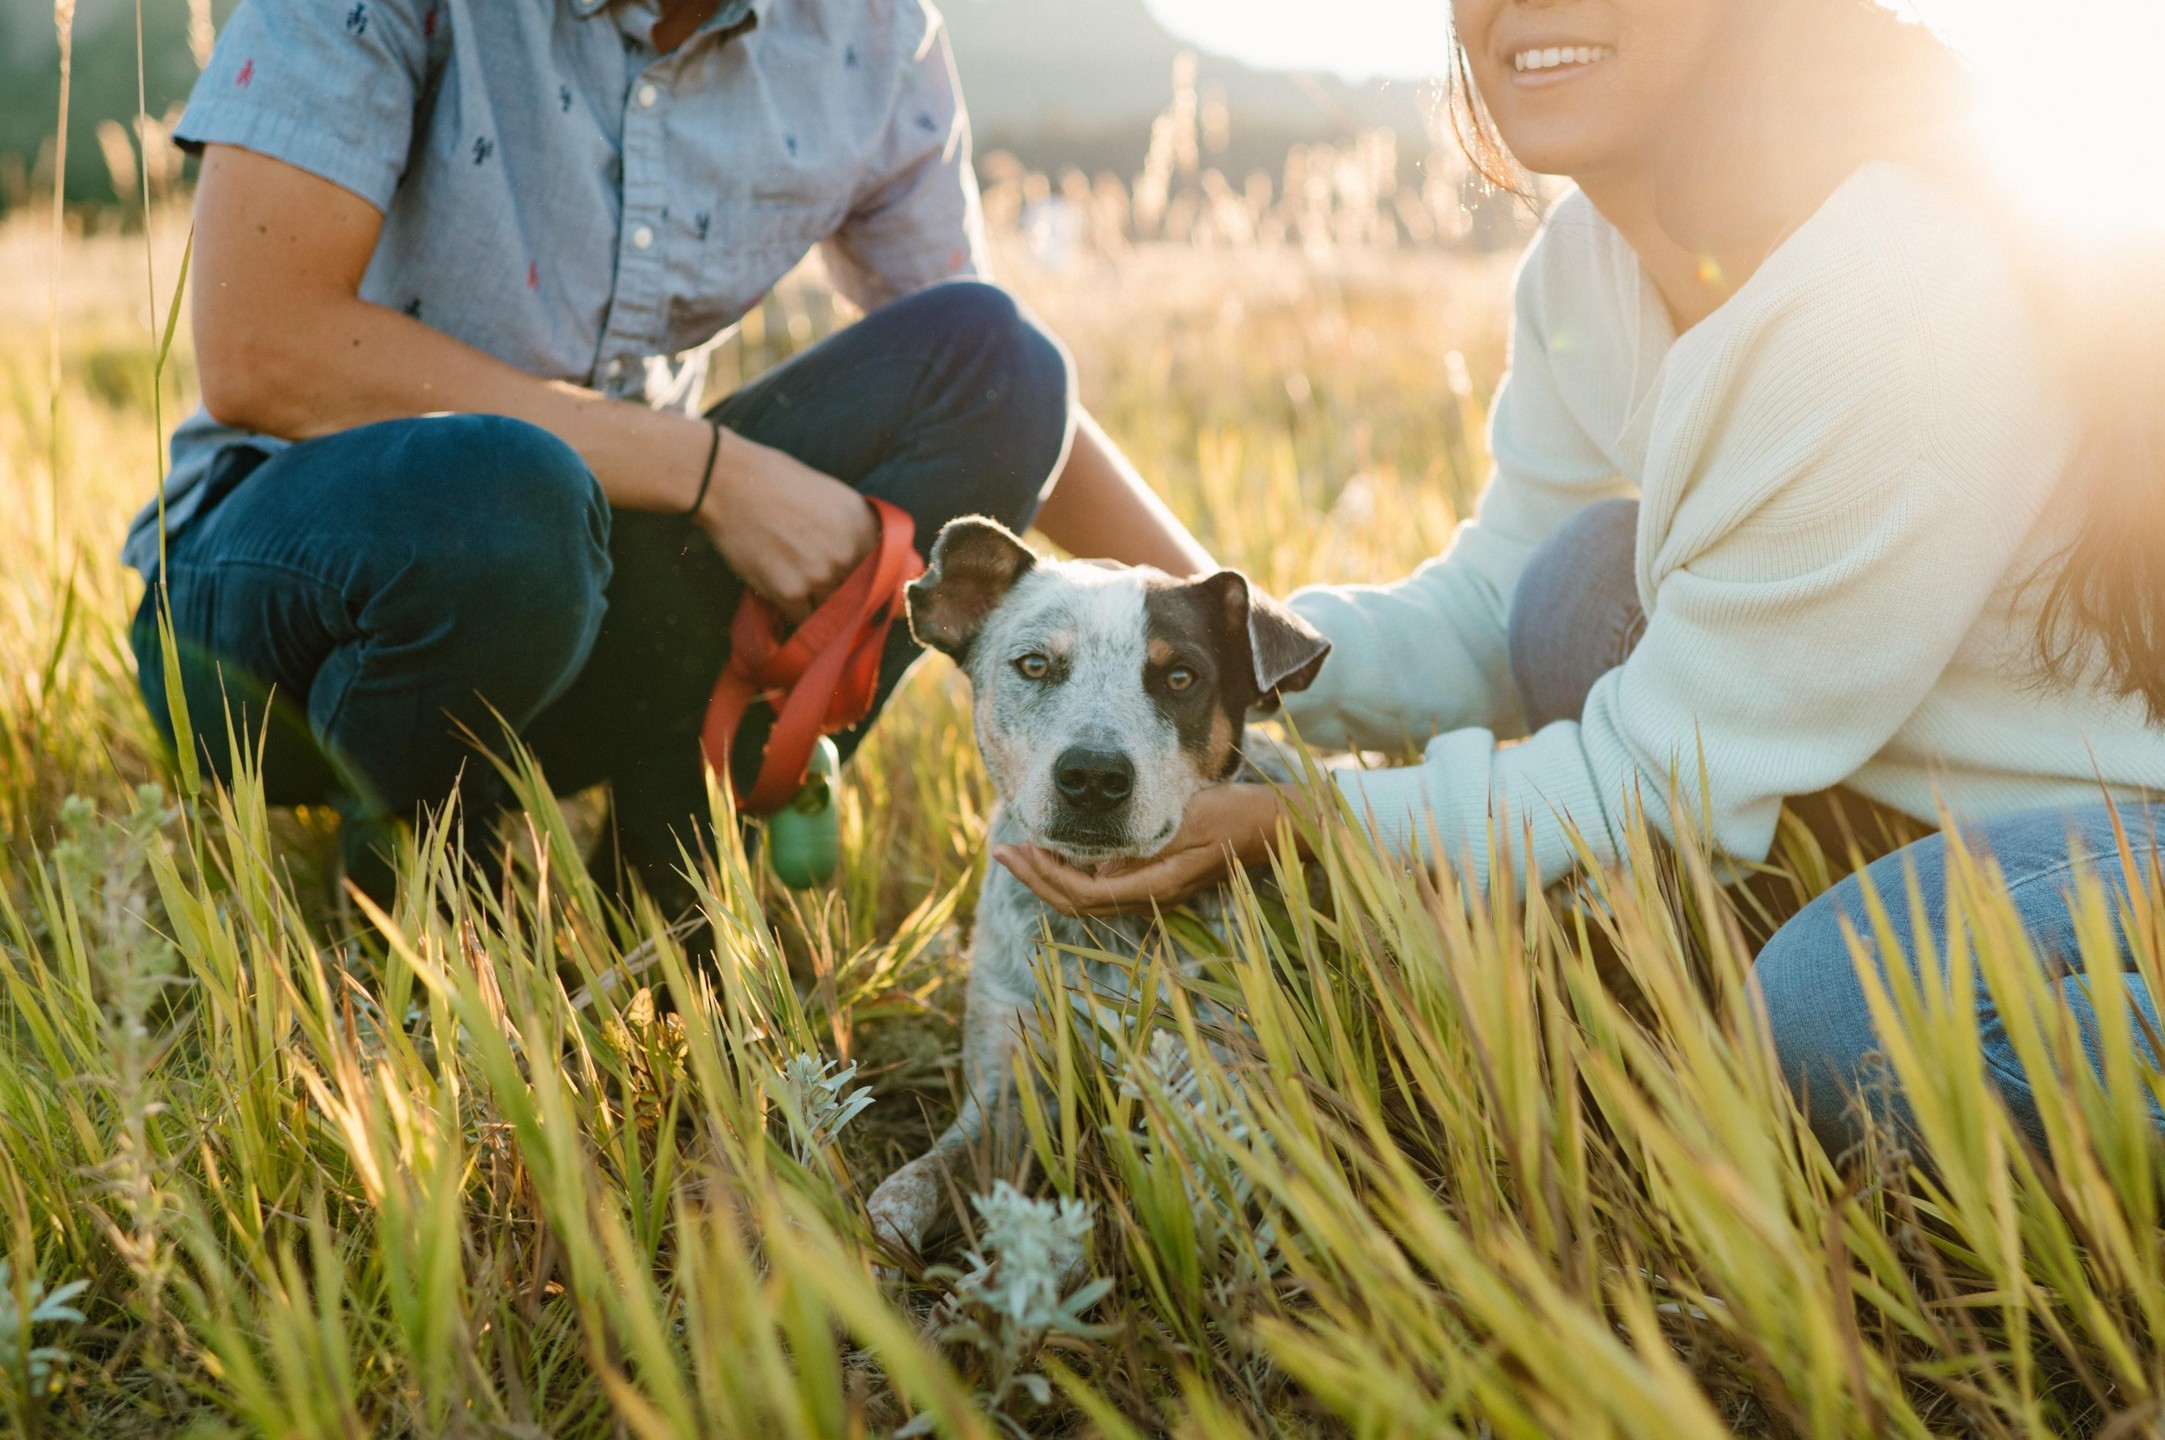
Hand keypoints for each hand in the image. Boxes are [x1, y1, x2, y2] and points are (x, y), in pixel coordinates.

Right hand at [696, 428, 877, 622]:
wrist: (732, 483)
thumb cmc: (782, 483)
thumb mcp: (838, 497)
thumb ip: (864, 530)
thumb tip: (886, 560)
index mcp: (865, 529)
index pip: (892, 579)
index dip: (884, 594)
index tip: (878, 603)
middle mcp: (848, 556)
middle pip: (863, 600)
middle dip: (851, 603)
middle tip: (834, 601)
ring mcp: (819, 577)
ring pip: (834, 613)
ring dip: (823, 609)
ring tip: (804, 592)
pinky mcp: (789, 593)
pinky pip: (805, 621)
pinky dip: (799, 616)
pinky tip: (789, 598)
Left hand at [993, 783, 1294, 916]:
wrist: (1274, 825)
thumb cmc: (1236, 817)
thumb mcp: (1189, 822)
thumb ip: (1144, 845)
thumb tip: (1101, 866)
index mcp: (1156, 886)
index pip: (1084, 894)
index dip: (1047, 875)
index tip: (1020, 848)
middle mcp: (1151, 897)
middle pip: (1078, 903)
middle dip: (1036, 879)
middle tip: (1002, 851)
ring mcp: (1154, 891)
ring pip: (1088, 898)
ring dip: (1051, 877)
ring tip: (1021, 851)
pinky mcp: (1158, 878)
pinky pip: (1105, 886)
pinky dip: (1075, 871)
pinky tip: (1062, 851)